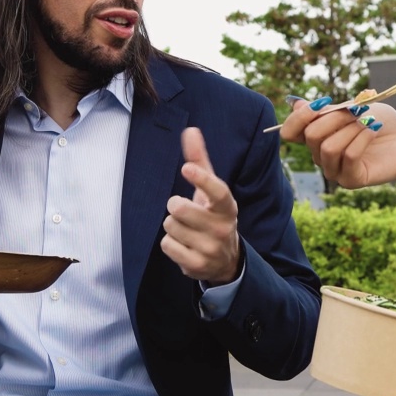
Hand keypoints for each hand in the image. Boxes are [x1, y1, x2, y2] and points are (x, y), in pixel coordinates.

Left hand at [161, 127, 241, 285]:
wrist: (226, 259)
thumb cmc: (213, 215)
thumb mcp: (210, 191)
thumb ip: (200, 161)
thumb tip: (191, 130)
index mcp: (227, 207)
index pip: (218, 191)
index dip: (202, 179)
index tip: (187, 168)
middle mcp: (222, 228)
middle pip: (179, 208)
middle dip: (175, 206)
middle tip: (183, 210)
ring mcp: (210, 248)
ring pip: (170, 226)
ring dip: (173, 226)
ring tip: (187, 230)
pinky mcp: (197, 265)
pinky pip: (167, 245)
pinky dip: (170, 243)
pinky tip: (183, 244)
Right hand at [279, 100, 395, 188]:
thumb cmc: (377, 122)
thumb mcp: (352, 109)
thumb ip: (325, 111)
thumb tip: (295, 104)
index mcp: (316, 137)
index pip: (290, 132)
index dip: (299, 117)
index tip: (322, 104)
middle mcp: (320, 156)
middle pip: (311, 136)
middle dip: (335, 118)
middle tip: (357, 111)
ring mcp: (334, 170)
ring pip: (328, 147)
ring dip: (351, 129)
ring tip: (368, 123)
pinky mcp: (351, 180)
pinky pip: (348, 156)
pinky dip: (362, 139)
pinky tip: (374, 130)